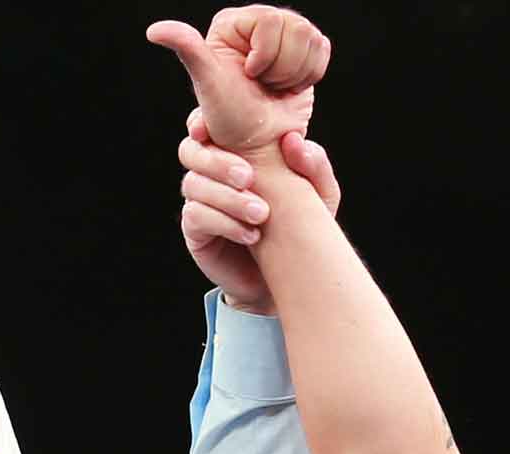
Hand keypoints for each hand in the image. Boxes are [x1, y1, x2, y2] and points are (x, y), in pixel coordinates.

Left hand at [146, 7, 329, 159]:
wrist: (260, 144)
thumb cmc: (231, 118)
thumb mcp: (208, 82)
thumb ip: (187, 50)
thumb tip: (152, 30)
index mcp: (234, 23)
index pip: (271, 21)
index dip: (265, 56)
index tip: (250, 76)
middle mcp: (258, 23)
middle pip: (296, 27)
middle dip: (281, 67)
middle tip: (264, 85)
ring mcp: (282, 35)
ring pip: (311, 38)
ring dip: (296, 73)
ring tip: (275, 88)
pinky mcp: (304, 50)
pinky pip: (322, 49)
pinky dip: (310, 75)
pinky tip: (289, 88)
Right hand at [180, 119, 340, 312]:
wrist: (285, 276)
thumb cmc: (300, 226)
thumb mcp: (319, 197)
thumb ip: (314, 165)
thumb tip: (293, 141)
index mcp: (236, 152)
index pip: (206, 126)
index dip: (201, 122)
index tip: (210, 130)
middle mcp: (212, 173)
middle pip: (191, 151)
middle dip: (217, 161)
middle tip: (248, 177)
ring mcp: (200, 201)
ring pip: (193, 184)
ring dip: (228, 197)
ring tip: (261, 214)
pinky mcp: (196, 231)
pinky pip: (196, 216)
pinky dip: (224, 222)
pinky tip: (250, 234)